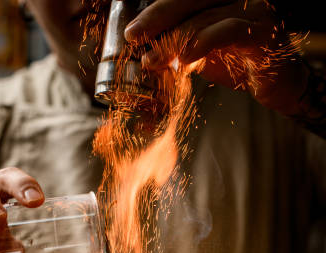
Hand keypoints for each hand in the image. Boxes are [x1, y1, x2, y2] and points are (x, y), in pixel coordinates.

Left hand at [125, 0, 308, 115]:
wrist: (279, 84)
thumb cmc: (240, 63)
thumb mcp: (203, 53)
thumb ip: (180, 46)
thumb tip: (146, 51)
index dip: (157, 10)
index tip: (132, 32)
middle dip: (158, 18)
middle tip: (135, 38)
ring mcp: (254, 9)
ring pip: (205, 16)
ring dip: (175, 40)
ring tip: (153, 60)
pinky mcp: (264, 31)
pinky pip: (228, 31)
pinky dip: (202, 44)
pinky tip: (184, 61)